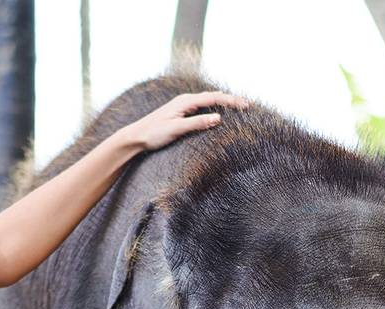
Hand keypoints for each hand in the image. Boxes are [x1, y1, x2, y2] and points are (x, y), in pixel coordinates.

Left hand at [122, 91, 249, 151]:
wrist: (136, 136)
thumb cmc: (154, 133)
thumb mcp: (177, 129)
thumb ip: (197, 123)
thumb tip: (219, 118)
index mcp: (186, 101)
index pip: (214, 98)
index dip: (231, 101)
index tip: (246, 105)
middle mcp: (185, 100)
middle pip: (213, 96)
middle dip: (231, 100)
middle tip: (248, 105)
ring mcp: (183, 105)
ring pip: (208, 100)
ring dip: (223, 102)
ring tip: (238, 106)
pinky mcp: (181, 112)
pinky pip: (202, 106)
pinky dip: (214, 107)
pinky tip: (219, 111)